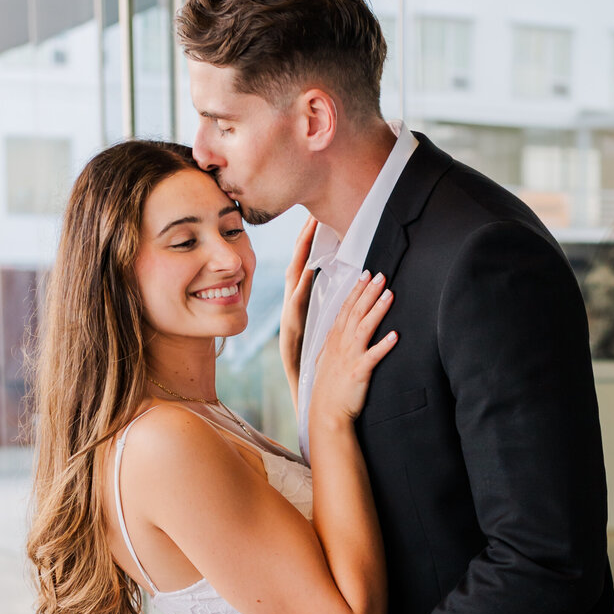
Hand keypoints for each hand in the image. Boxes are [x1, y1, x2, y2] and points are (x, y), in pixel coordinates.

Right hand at [279, 216, 317, 392]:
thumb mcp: (313, 331)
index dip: (306, 246)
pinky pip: (299, 311)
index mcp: (296, 310)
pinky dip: (303, 292)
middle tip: (312, 217)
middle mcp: (291, 314)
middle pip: (296, 271)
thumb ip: (314, 308)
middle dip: (303, 244)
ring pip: (297, 288)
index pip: (300, 270)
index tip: (314, 221)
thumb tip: (322, 284)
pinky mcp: (298, 340)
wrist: (307, 396)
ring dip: (307, 263)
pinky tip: (313, 275)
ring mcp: (293, 326)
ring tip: (319, 242)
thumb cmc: (311, 365)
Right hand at [310, 272, 397, 423]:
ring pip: (364, 327)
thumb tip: (337, 332)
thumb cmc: (328, 389)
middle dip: (369, 292)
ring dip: (377, 309)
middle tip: (381, 275)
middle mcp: (340, 344)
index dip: (356, 290)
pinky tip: (395, 335)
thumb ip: (333, 344)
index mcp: (333, 340)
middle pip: (355, 312)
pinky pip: (373, 356)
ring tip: (389, 294)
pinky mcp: (359, 372)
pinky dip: (384, 345)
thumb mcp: (325, 361)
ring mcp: (349, 357)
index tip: (366, 275)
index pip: (345, 308)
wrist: (326, 413)